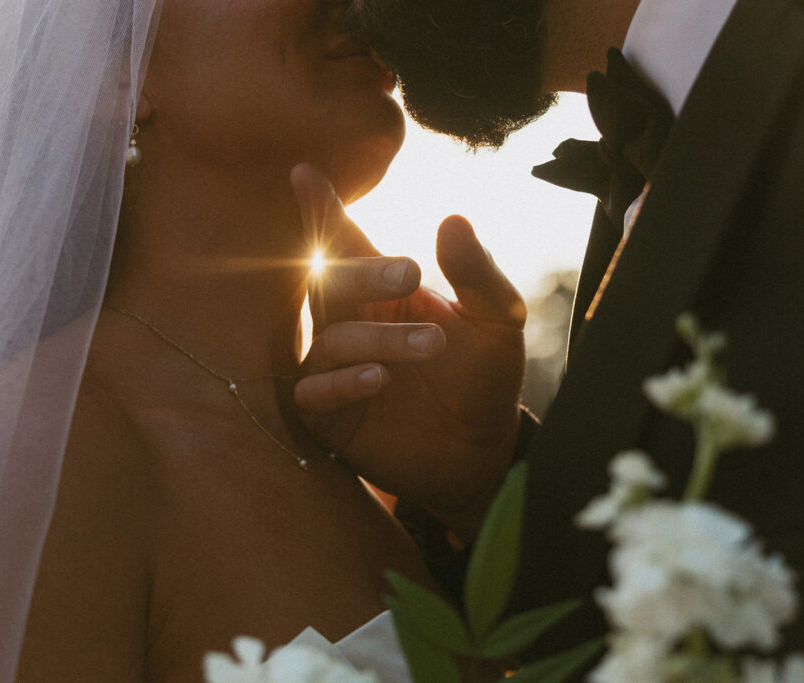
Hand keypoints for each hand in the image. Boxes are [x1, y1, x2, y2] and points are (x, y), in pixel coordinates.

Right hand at [291, 164, 526, 537]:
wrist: (483, 451)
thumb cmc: (485, 378)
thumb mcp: (498, 322)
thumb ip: (479, 274)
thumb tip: (453, 218)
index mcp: (382, 293)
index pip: (346, 243)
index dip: (323, 211)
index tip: (305, 172)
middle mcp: (351, 325)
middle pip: (329, 285)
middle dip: (361, 273)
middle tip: (411, 272)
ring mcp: (337, 371)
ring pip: (330, 341)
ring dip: (377, 338)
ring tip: (432, 344)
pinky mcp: (331, 419)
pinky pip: (313, 394)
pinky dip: (341, 383)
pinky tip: (378, 379)